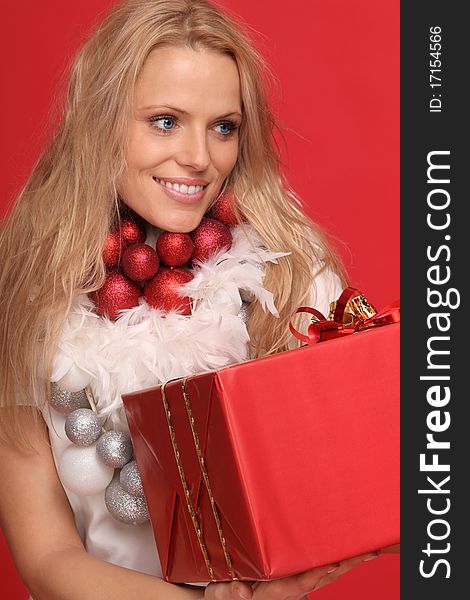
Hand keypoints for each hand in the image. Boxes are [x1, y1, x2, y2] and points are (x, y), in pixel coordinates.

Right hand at [204, 551, 379, 599]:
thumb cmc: (225, 594)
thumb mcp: (221, 592)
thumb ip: (231, 591)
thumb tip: (243, 593)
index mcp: (273, 592)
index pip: (299, 583)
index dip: (317, 574)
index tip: (333, 564)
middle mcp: (289, 591)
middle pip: (322, 579)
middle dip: (346, 566)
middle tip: (369, 552)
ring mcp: (295, 587)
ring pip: (324, 576)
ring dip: (346, 564)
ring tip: (367, 550)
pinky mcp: (296, 581)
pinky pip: (319, 572)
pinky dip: (335, 564)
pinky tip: (346, 553)